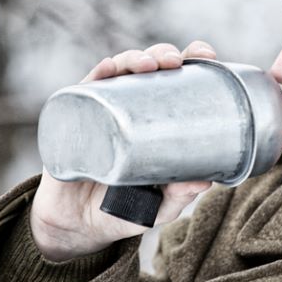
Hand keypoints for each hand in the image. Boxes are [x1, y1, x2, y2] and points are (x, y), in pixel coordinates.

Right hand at [30, 40, 217, 260]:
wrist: (77, 227)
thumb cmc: (123, 209)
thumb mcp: (160, 206)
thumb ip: (180, 194)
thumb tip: (206, 180)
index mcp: (155, 119)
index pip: (175, 80)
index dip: (192, 61)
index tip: (207, 55)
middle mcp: (128, 108)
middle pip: (148, 68)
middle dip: (163, 54)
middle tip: (175, 62)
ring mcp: (101, 111)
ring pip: (118, 72)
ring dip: (133, 59)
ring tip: (148, 65)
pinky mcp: (74, 122)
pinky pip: (83, 91)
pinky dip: (96, 75)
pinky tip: (107, 68)